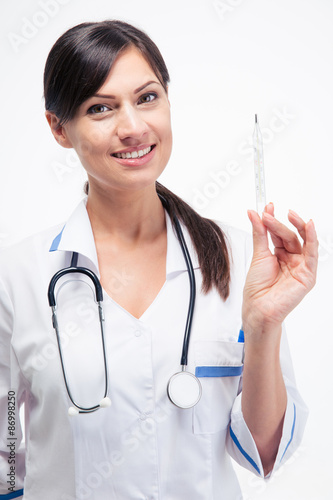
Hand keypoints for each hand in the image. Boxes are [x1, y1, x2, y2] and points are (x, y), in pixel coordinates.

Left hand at [242, 203, 317, 333]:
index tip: (267, 207)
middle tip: (269, 213)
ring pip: (301, 241)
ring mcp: (301, 266)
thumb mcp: (258, 255)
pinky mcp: (308, 274)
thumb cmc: (257, 288)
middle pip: (289, 236)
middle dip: (280, 223)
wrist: (258, 308)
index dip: (273, 220)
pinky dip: (312, 238)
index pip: (279, 233)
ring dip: (295, 226)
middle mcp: (291, 259)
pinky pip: (312, 253)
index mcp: (279, 255)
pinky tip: (309, 225)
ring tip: (288, 214)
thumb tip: (254, 213)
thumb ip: (260, 233)